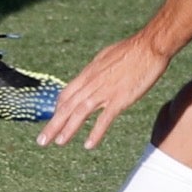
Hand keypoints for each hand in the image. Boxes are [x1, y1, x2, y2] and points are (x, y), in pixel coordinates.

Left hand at [38, 31, 171, 149]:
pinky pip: (104, 119)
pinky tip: (88, 145)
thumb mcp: (106, 57)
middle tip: (42, 141)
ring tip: (58, 143)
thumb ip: (97, 70)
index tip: (53, 121)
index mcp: (88, 73)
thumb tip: (91, 76)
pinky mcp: (119, 99)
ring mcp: (104, 91)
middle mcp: (91, 83)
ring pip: (79, 113)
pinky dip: (95, 133)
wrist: (149, 47)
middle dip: (53, 124)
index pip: (66, 94)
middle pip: (67, 106)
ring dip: (67, 129)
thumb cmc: (131, 50)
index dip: (57, 109)